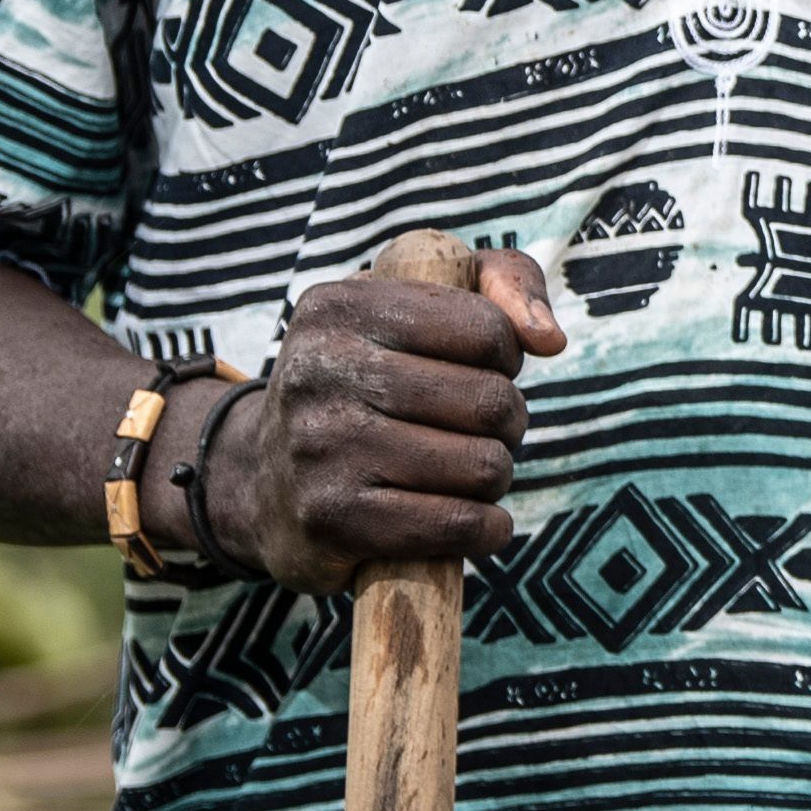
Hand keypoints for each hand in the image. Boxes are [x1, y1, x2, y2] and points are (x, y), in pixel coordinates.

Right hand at [203, 247, 562, 591]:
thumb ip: (503, 281)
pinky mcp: (331, 519)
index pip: (485, 329)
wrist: (261, 483)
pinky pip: (455, 524)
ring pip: (482, 466)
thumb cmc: (368, 383)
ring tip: (464, 471)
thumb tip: (549, 338)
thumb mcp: (419, 304)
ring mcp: (319, 447)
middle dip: (508, 422)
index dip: (505, 357)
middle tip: (480, 430)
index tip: (478, 369)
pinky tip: (474, 522)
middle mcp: (319, 370)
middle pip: (490, 402)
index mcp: (340, 307)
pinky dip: (486, 529)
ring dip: (495, 477)